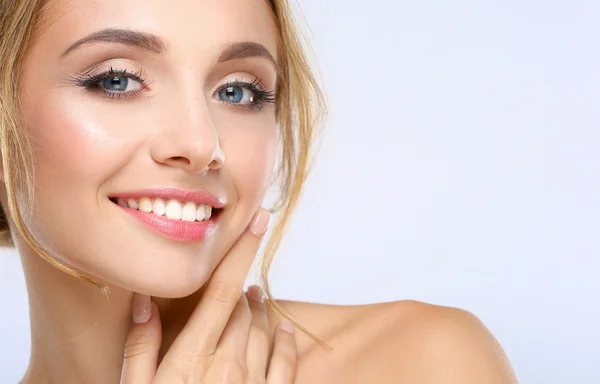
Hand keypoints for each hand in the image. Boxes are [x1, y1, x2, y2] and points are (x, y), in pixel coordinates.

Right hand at [120, 208, 297, 382]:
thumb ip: (140, 347)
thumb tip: (143, 301)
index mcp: (194, 357)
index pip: (221, 291)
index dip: (240, 252)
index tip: (257, 222)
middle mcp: (229, 366)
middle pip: (241, 308)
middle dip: (238, 288)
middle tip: (233, 279)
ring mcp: (253, 383)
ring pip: (262, 330)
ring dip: (258, 310)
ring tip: (253, 297)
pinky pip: (285, 363)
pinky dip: (285, 341)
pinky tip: (282, 329)